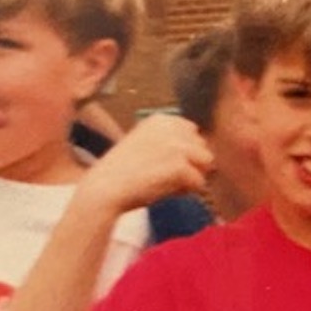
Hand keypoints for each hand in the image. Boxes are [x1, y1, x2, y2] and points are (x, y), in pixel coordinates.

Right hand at [81, 111, 212, 213]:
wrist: (104, 188)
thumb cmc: (122, 173)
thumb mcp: (144, 144)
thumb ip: (169, 142)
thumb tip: (203, 156)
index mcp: (160, 119)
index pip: (192, 132)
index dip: (184, 153)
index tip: (164, 164)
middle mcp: (171, 127)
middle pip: (202, 147)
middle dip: (191, 164)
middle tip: (165, 176)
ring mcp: (177, 145)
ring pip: (206, 163)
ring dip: (192, 176)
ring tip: (168, 183)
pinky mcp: (180, 165)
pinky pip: (199, 183)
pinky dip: (185, 191)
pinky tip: (164, 191)